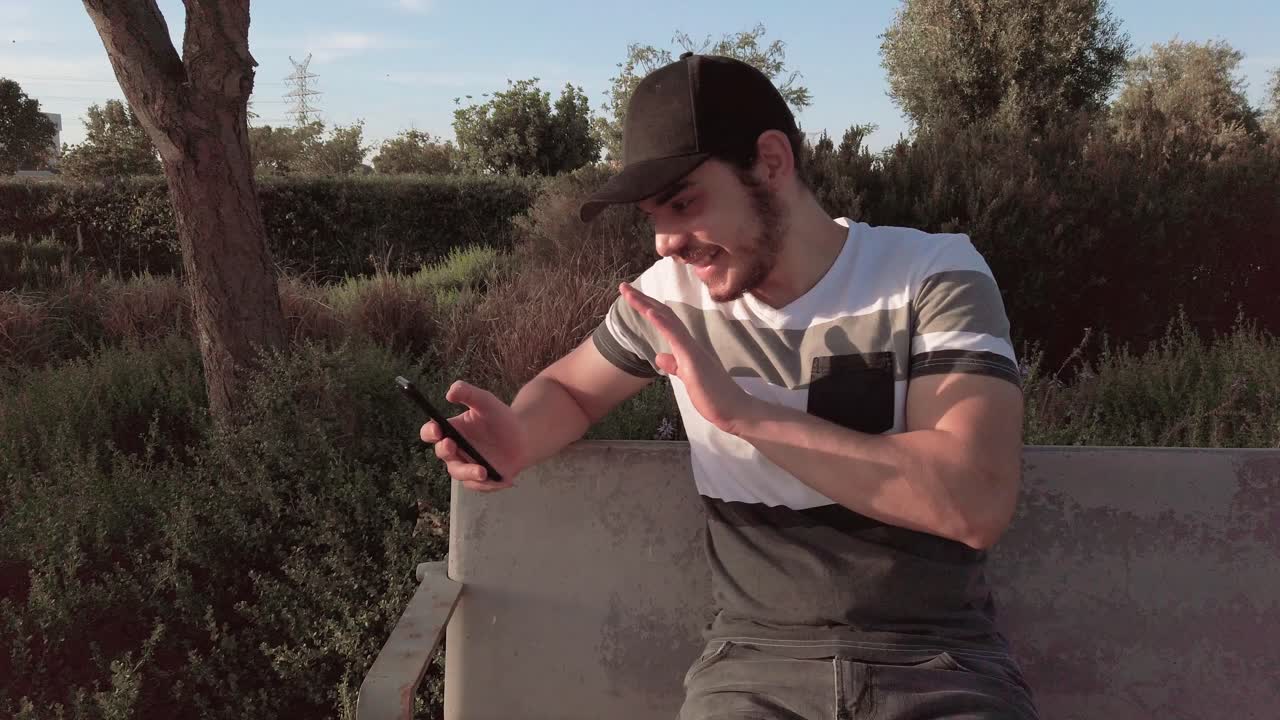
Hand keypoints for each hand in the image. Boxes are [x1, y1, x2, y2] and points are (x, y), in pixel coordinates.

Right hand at [419, 380, 528, 492]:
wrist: (523, 438)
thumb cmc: (500, 418)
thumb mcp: (485, 401)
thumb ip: (468, 393)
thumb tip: (450, 393)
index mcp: (450, 430)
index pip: (431, 432)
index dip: (430, 432)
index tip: (437, 429)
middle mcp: (454, 449)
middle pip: (442, 453)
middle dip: (445, 450)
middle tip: (452, 444)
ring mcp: (465, 465)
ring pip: (458, 472)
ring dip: (467, 472)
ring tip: (482, 470)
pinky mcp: (479, 479)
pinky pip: (476, 485)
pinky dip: (485, 484)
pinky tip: (496, 478)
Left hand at [619, 282, 757, 434]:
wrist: (735, 410)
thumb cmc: (714, 396)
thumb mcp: (688, 378)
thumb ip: (675, 365)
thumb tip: (659, 355)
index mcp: (687, 347)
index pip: (666, 321)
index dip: (648, 307)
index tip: (631, 296)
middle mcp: (689, 343)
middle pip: (664, 314)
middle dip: (642, 300)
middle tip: (623, 286)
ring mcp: (692, 350)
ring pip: (668, 320)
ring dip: (647, 305)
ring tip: (629, 293)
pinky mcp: (693, 360)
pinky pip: (676, 337)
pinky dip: (663, 323)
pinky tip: (650, 312)